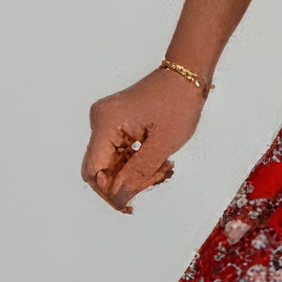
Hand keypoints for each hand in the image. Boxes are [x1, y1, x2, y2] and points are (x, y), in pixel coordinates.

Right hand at [81, 65, 207, 213]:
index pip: (94, 171)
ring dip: (136, 173)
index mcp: (106, 124)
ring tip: (165, 168)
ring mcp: (107, 122)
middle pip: (101, 169)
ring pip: (113, 163)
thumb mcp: (162, 145)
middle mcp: (100, 121)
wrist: (187, 76)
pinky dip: (138, 162)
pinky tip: (160, 162)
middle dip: (126, 184)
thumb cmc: (178, 103)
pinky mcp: (117, 124)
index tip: (130, 205)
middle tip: (156, 180)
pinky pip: (120, 153)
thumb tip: (119, 197)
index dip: (108, 193)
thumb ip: (138, 173)